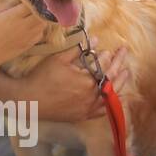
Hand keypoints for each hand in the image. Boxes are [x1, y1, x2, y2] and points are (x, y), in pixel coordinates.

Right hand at [0, 0, 48, 66]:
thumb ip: (7, 5)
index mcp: (14, 16)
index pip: (31, 3)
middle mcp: (23, 26)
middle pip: (41, 13)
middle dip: (39, 8)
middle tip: (33, 6)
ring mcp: (27, 36)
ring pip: (43, 24)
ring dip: (40, 18)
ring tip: (32, 16)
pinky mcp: (28, 44)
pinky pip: (40, 34)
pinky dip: (38, 29)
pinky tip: (31, 27)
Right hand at [15, 43, 129, 121]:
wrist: (30, 100)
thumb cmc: (43, 77)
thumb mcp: (59, 59)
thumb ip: (79, 49)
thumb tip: (95, 39)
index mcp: (87, 81)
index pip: (104, 66)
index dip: (109, 56)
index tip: (111, 49)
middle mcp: (91, 97)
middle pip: (112, 79)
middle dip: (119, 64)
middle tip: (124, 53)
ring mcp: (88, 108)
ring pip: (111, 96)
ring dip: (120, 83)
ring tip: (126, 73)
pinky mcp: (83, 116)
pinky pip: (102, 111)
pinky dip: (111, 103)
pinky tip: (116, 97)